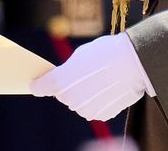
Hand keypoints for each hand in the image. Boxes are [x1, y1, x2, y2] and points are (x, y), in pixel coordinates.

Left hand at [30, 32, 152, 120]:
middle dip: (69, 86)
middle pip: (63, 94)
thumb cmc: (106, 53)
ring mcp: (86, 109)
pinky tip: (108, 87)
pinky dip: (98, 100)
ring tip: (100, 79)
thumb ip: (67, 70)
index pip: (41, 87)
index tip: (35, 84)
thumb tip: (66, 78)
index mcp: (60, 81)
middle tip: (84, 73)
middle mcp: (70, 98)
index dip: (38, 85)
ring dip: (84, 94)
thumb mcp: (80, 54)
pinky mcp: (100, 114)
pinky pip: (93, 108)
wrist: (132, 63)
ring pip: (78, 102)